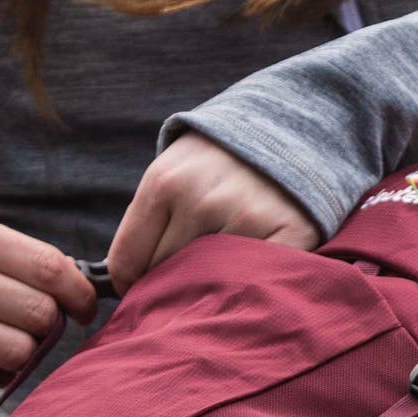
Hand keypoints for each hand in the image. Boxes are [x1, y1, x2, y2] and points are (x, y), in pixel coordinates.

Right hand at [0, 203, 97, 389]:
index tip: (84, 304)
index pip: (47, 269)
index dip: (80, 292)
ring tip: (12, 335)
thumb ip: (18, 253)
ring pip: (16, 353)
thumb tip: (76, 287)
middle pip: (37, 314)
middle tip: (44, 319)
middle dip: (52, 321)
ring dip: (26, 350)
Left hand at [107, 134, 320, 292]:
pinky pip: (252, 280)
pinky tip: (253, 267)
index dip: (130, 282)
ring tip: (224, 266)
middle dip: (172, 279)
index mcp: (164, 182)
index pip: (126, 262)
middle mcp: (201, 200)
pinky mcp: (288, 232)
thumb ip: (148, 221)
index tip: (142, 287)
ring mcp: (245, 217)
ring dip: (211, 283)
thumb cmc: (223, 163)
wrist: (294, 129)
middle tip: (192, 272)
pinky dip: (249, 283)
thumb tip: (124, 284)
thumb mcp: (175, 172)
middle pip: (164, 275)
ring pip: (206, 282)